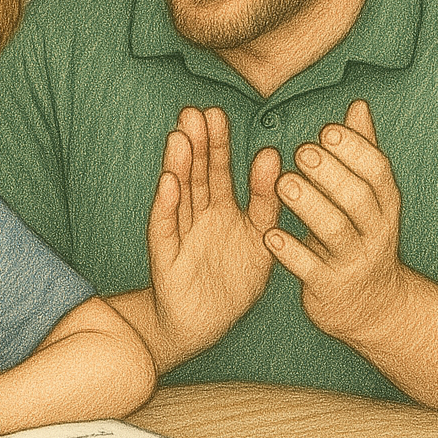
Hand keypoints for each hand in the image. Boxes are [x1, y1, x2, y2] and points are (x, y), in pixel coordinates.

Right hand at [147, 107, 280, 356]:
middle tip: (196, 112)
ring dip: (178, 165)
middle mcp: (198, 215)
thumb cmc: (233, 281)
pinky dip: (166, 205)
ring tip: (180, 136)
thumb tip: (271, 153)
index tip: (216, 113)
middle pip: (197, 174)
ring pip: (179, 194)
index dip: (218, 144)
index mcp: (222, 209)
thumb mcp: (262, 238)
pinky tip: (168, 182)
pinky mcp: (166, 254)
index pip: (219, 170)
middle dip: (196, 144)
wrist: (203, 324)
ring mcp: (181, 233)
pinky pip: (166, 227)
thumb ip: (267, 200)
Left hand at [264, 100, 408, 341]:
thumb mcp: (368, 198)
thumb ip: (360, 152)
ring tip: (283, 184)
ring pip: (334, 231)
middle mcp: (374, 231)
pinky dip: (290, 252)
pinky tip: (270, 234)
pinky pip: (309, 269)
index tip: (327, 130)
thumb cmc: (360, 236)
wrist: (372, 307)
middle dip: (330, 173)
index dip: (355, 150)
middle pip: (357, 198)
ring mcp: (351, 261)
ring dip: (308, 205)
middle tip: (300, 151)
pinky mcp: (328, 287)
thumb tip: (358, 105)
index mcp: (384, 204)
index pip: (377, 172)